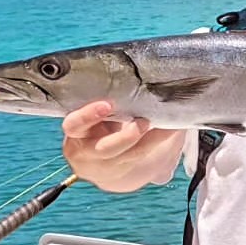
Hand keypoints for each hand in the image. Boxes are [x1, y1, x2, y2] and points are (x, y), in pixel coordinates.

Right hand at [61, 101, 184, 190]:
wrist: (97, 160)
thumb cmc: (96, 124)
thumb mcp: (92, 114)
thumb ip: (102, 101)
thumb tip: (125, 72)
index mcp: (75, 132)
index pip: (74, 124)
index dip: (88, 116)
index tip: (107, 104)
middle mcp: (86, 153)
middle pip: (105, 149)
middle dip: (125, 137)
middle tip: (144, 122)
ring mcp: (105, 166)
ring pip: (129, 156)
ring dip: (151, 140)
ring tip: (168, 127)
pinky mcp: (122, 172)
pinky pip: (142, 158)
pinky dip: (158, 143)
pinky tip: (171, 131)